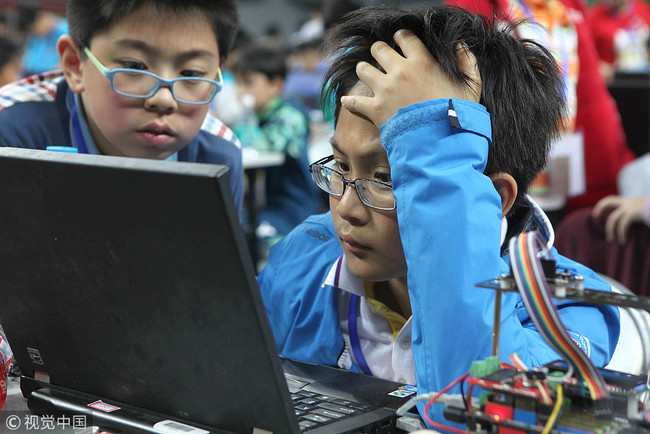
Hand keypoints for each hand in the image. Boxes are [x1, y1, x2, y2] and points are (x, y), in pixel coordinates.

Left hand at [340, 29, 481, 127]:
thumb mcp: (471, 86)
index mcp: (421, 62)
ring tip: (368, 75)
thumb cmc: (456, 114)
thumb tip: (460, 47)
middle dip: (379, 52)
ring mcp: (384, 90)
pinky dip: (350, 101)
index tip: (399, 42)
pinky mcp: (375, 109)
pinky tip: (347, 100)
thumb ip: (467, 63)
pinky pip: (354, 101)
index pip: (404, 37)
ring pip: (363, 69)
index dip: (400, 38)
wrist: (439, 141)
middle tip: (382, 58)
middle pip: (379, 49)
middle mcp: (399, 72)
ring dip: (365, 71)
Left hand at [592, 195, 646, 243]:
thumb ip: (635, 215)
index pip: (612, 199)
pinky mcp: (632, 214)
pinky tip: (623, 241)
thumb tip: (632, 222)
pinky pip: (622, 225)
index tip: (596, 213)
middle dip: (600, 207)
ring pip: (613, 219)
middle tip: (595, 217)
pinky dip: (621, 234)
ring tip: (611, 240)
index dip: (602, 205)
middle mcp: (627, 203)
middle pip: (609, 201)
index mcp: (628, 201)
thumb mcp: (643, 211)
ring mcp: (629, 207)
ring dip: (610, 230)